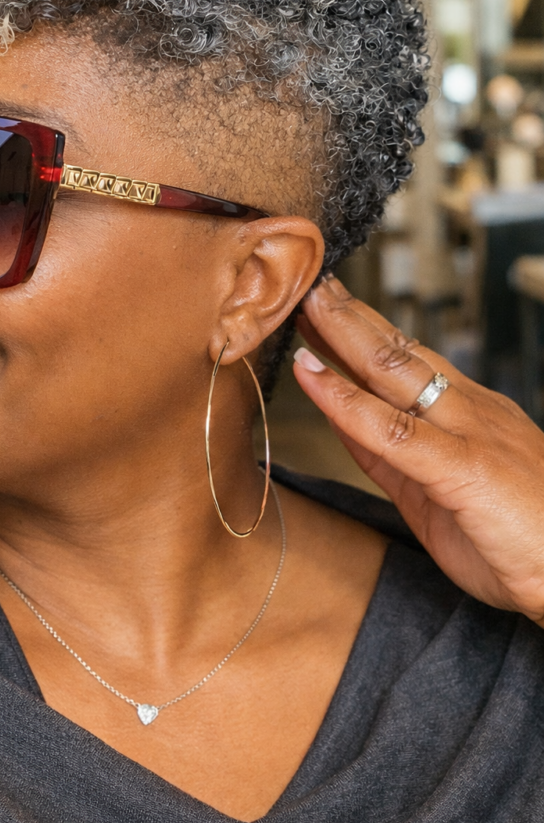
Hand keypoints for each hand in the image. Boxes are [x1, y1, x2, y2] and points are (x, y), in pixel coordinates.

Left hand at [292, 276, 543, 625]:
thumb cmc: (521, 543)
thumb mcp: (437, 494)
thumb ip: (388, 457)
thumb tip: (340, 421)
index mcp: (467, 414)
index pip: (404, 359)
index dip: (357, 330)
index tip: (318, 305)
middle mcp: (467, 410)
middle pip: (393, 349)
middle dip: (344, 313)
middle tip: (301, 278)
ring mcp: (468, 433)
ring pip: (392, 369)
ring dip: (341, 332)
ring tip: (302, 301)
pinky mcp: (464, 468)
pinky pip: (394, 429)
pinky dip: (345, 400)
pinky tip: (310, 374)